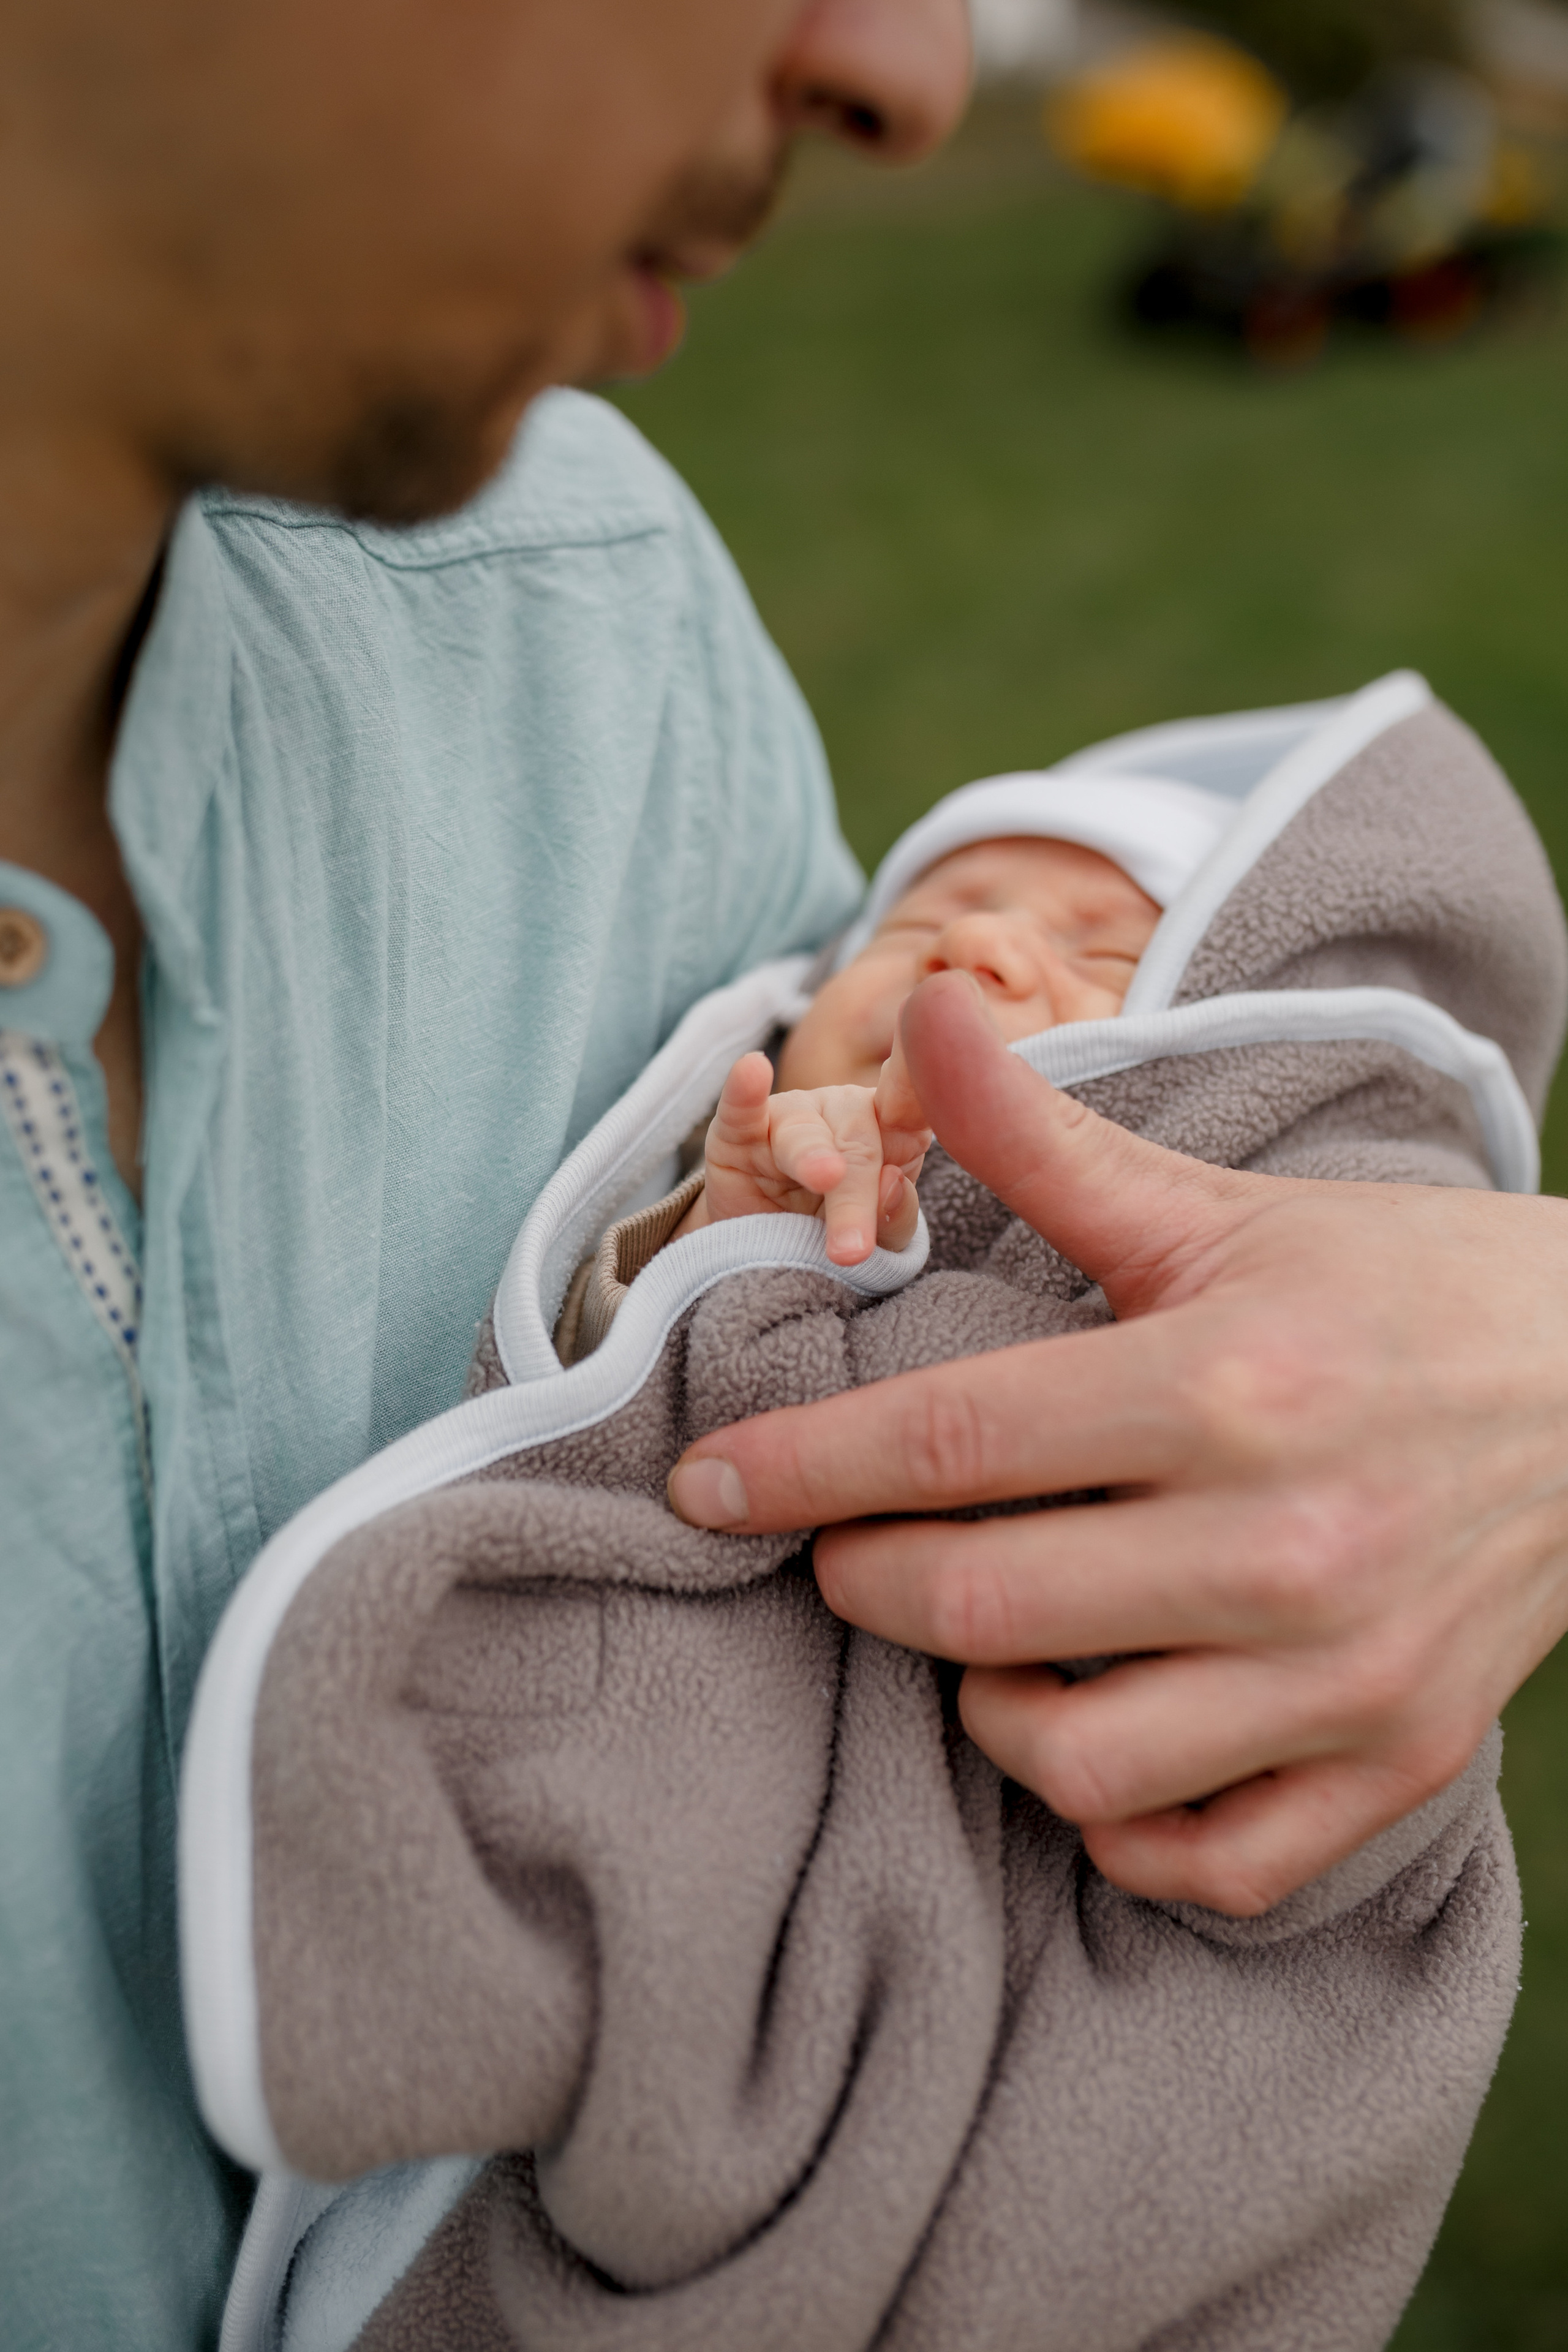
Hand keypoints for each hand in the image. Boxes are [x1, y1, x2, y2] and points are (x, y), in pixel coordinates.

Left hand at [667, 971, 1567, 1915]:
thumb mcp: (1218, 1206)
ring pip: (1077, 1763)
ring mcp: (1348, 1673)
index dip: (794, 1471)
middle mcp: (1283, 1542)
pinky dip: (1119, 1821)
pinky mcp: (1399, 1759)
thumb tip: (926, 1004)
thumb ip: (1047, 1136)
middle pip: (983, 1611)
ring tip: (984, 1640)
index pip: (946, 1446)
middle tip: (846, 1549)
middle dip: (864, 1585)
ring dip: (983, 1709)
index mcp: (1222, 1384)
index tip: (703, 1488)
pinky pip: (1208, 1859)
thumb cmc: (1393, 1286)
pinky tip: (1094, 1733)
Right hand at [680, 1048, 930, 1264]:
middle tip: (852, 1250)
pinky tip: (753, 1069)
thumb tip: (893, 1182)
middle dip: (857, 1197)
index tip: (951, 1080)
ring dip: (814, 1161)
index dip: (930, 1090)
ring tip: (824, 1180)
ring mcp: (793, 1117)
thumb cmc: (837, 1238)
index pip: (919, 1107)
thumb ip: (895, 1216)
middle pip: (861, 1144)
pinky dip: (744, 1092)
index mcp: (896, 1131)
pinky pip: (741, 1111)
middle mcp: (847, 1112)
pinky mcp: (738, 1134)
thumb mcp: (878, 1239)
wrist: (767, 1260)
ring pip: (806, 1135)